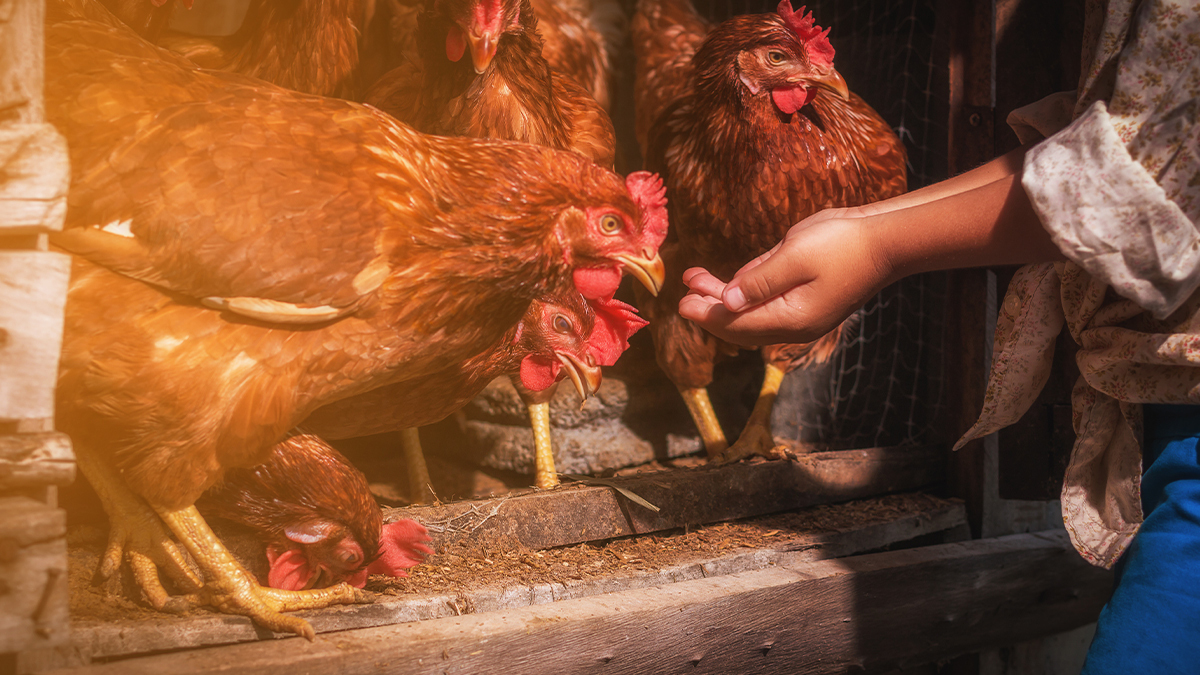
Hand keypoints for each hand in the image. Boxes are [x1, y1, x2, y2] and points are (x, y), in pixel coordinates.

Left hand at [677, 209, 889, 345]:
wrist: (887, 240)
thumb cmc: (843, 244)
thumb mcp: (794, 256)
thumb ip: (758, 280)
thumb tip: (727, 302)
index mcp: (792, 319)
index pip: (737, 324)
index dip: (706, 314)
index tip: (681, 302)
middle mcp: (796, 325)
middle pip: (742, 325)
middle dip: (711, 308)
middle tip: (684, 291)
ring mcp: (804, 315)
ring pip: (754, 314)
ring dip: (725, 298)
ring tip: (697, 280)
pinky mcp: (810, 301)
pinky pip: (769, 303)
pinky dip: (747, 293)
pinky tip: (730, 282)